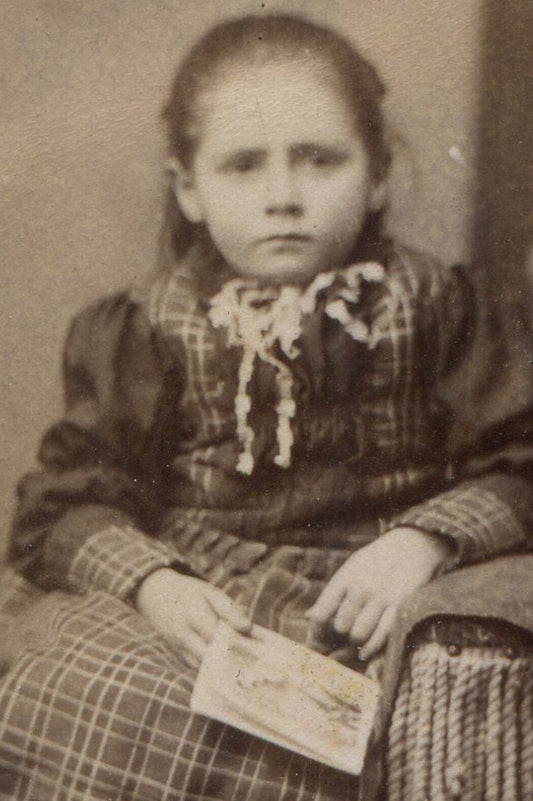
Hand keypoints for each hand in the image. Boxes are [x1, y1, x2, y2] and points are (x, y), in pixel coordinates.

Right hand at [136, 568, 250, 667]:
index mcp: (193, 614)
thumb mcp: (209, 592)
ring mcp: (177, 646)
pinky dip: (210, 667)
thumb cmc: (189, 592)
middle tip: (251, 662)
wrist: (155, 594)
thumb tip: (247, 628)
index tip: (255, 649)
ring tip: (241, 665)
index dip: (236, 644)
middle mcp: (182, 633)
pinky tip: (225, 664)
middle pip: (209, 656)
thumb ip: (229, 609)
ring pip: (202, 665)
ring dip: (220, 666)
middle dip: (230, 660)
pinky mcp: (176, 654)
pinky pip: (195, 666)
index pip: (217, 635)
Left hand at [306, 527, 453, 660]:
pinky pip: (381, 637)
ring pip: (359, 635)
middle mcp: (361, 588)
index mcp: (345, 577)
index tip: (319, 638)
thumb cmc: (376, 560)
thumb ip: (332, 593)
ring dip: (356, 642)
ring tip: (357, 638)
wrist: (412, 545)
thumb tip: (309, 616)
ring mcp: (381, 598)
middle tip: (343, 637)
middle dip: (339, 637)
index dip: (317, 631)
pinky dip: (371, 648)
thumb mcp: (351, 569)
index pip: (322, 613)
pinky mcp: (400, 608)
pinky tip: (366, 651)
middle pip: (340, 627)